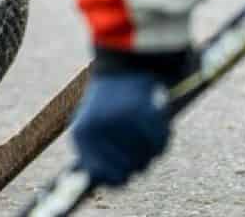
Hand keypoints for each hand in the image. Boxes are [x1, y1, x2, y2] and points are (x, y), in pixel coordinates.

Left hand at [71, 65, 174, 186]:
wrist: (122, 62)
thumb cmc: (108, 98)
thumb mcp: (92, 123)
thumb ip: (97, 153)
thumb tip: (111, 182)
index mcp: (82, 135)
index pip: (101, 176)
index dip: (117, 179)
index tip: (126, 174)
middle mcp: (99, 132)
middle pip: (128, 171)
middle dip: (137, 163)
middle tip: (139, 146)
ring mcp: (120, 125)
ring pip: (146, 159)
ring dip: (150, 149)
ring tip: (144, 129)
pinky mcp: (142, 115)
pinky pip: (160, 142)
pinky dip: (162, 136)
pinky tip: (155, 121)